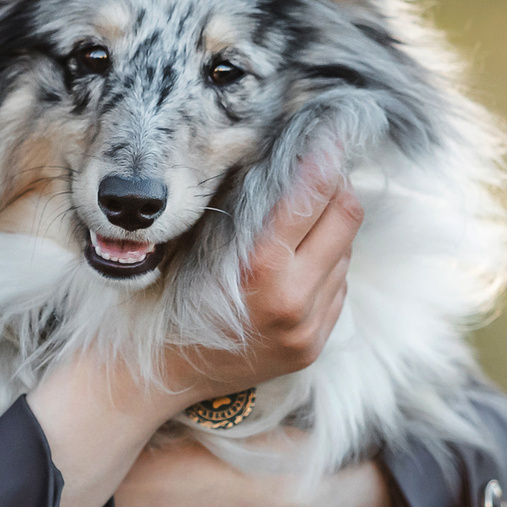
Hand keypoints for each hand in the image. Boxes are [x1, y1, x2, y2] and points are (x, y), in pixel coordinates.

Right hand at [157, 145, 362, 412]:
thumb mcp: (200, 243)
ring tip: (300, 223)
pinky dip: (324, 268)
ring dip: (331, 231)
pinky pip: (338, 289)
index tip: (330, 134)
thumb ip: (247, 207)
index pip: (315, 195)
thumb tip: (289, 158)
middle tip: (320, 171)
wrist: (160, 373)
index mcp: (261, 269)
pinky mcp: (315, 346)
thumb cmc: (168, 295)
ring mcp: (309, 328)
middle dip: (337, 188)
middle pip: (346, 219)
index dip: (326, 158)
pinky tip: (294, 266)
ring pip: (347, 253)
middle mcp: (294, 301)